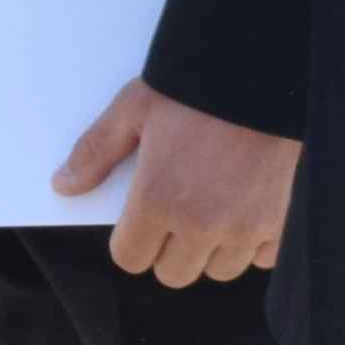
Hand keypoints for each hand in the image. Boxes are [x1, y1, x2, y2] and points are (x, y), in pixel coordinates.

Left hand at [55, 81, 299, 283]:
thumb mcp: (135, 107)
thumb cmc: (198, 86)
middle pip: (173, 273)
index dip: (131, 240)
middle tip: (177, 213)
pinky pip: (263, 258)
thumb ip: (96, 151)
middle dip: (169, 249)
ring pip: (218, 270)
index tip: (140, 218)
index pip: (130, 258)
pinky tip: (250, 210)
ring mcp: (245, 227)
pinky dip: (256, 243)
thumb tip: (63, 185)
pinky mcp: (281, 221)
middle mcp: (201, 224)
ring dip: (212, 250)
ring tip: (215, 211)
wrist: (269, 71)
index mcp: (157, 200)